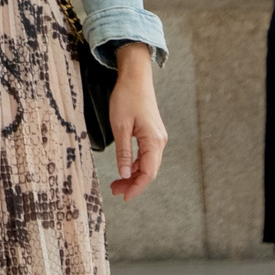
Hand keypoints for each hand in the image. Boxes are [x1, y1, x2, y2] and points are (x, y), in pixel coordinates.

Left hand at [107, 44, 167, 202]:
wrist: (136, 77)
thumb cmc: (127, 98)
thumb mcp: (120, 126)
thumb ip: (123, 152)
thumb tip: (124, 175)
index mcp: (153, 141)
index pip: (147, 173)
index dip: (136, 188)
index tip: (123, 197)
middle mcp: (159, 141)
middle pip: (149, 171)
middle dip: (133, 184)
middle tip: (115, 191)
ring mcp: (157, 137)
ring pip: (148, 164)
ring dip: (133, 175)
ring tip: (117, 183)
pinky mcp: (152, 133)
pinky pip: (146, 155)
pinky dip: (135, 164)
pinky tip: (124, 168)